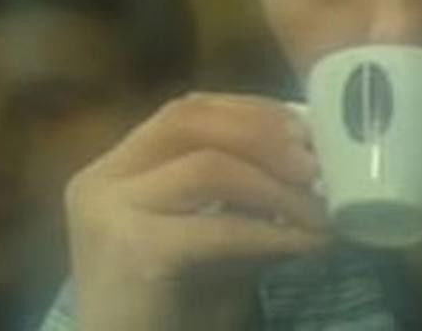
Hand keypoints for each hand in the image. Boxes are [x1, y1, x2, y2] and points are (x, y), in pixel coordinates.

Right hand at [64, 92, 328, 330]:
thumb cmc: (168, 316)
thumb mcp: (211, 243)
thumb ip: (243, 200)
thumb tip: (312, 165)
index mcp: (115, 170)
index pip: (185, 111)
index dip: (251, 112)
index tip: (305, 130)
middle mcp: (102, 180)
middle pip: (189, 120)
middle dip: (263, 134)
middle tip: (316, 165)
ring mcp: (109, 213)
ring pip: (206, 166)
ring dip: (276, 186)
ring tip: (319, 211)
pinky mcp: (133, 251)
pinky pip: (218, 227)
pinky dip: (272, 232)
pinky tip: (307, 244)